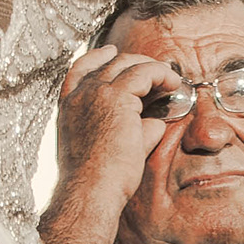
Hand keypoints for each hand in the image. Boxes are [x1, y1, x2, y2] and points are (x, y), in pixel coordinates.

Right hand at [40, 43, 176, 243]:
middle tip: (157, 71)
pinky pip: (144, 72)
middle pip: (109, 62)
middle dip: (135, 63)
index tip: (111, 51)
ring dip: (151, 68)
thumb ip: (132, 128)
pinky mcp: (116, 97)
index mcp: (69, 107)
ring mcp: (94, 94)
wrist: (91, 192)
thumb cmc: (100, 179)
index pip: (79, 69)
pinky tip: (174, 84)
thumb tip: (156, 121)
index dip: (97, 57)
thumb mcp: (111, 146)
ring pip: (127, 63)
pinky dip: (161, 74)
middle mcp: (79, 96)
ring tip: (171, 79)